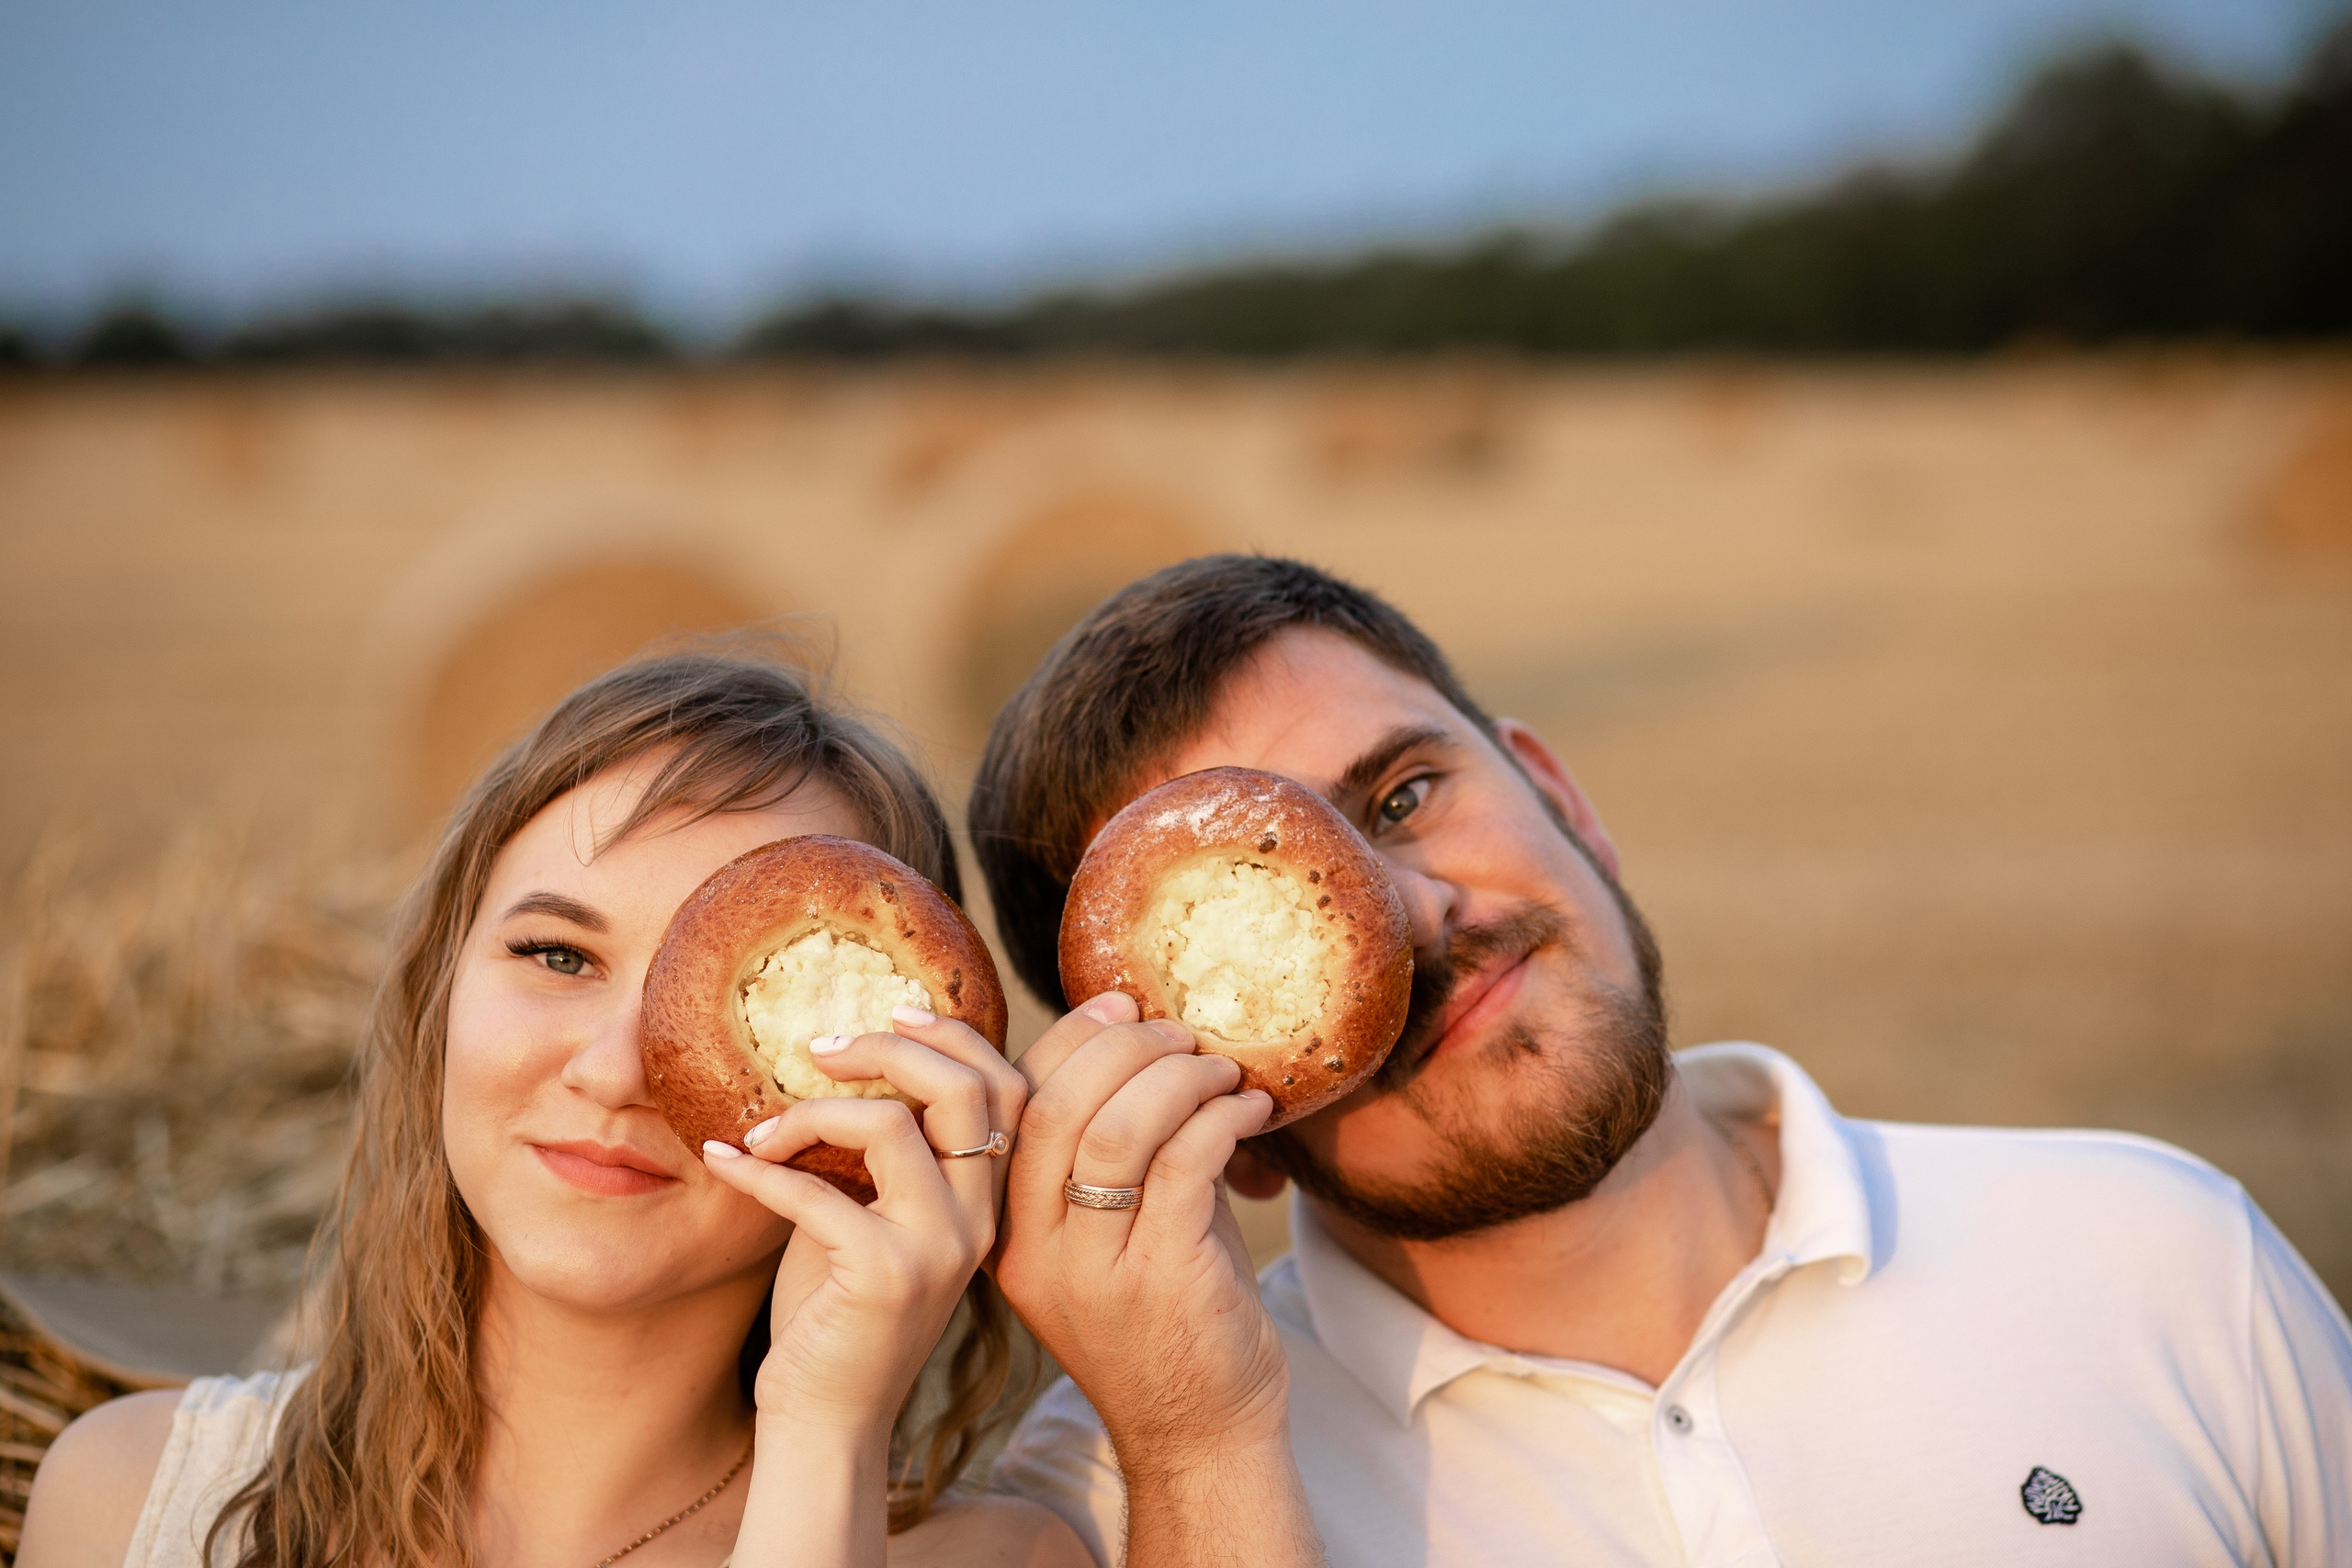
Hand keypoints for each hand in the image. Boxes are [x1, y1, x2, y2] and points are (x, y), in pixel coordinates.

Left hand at [701, 1008, 1025, 1437]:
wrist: (826, 1422)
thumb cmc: (838, 1316)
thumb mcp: (874, 1219)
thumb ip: (883, 1155)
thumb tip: (841, 1065)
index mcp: (987, 1202)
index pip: (1007, 1089)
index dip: (956, 1036)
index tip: (891, 1013)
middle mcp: (977, 1220)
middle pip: (965, 1088)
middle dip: (888, 1048)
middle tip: (819, 1049)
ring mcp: (937, 1249)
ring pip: (889, 1124)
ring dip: (808, 1113)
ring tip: (763, 1133)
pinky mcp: (883, 1276)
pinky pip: (815, 1191)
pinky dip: (757, 1171)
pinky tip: (721, 1162)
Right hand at [995, 992, 1288, 1470]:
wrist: (1201, 1437)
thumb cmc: (1166, 1319)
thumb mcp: (1111, 1233)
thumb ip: (1106, 1148)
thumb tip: (1139, 1036)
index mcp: (1008, 1233)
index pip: (1009, 1106)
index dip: (1062, 1037)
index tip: (1117, 1003)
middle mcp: (1036, 1253)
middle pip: (1055, 1106)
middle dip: (1123, 1046)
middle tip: (1178, 1033)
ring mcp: (1096, 1271)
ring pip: (1117, 1130)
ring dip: (1177, 1077)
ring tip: (1219, 1071)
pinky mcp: (1164, 1280)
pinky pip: (1186, 1164)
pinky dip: (1221, 1118)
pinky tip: (1249, 1111)